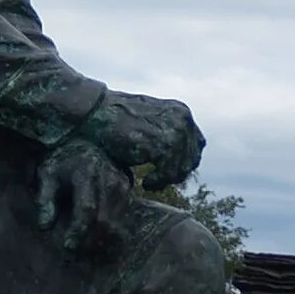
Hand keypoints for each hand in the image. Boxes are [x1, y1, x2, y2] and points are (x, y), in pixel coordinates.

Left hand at [35, 139, 133, 255]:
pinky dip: (109, 235)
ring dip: (99, 242)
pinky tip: (95, 243)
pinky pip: (122, 220)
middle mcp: (109, 180)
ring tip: (82, 251)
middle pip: (104, 221)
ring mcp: (122, 186)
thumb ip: (44, 199)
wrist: (86, 141)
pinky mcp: (128, 191)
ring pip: (115, 224)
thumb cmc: (62, 160)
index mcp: (87, 173)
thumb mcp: (47, 174)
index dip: (78, 231)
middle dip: (88, 242)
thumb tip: (44, 226)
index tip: (67, 246)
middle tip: (72, 255)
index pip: (87, 208)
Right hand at [79, 91, 203, 187]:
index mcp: (181, 112)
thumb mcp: (149, 122)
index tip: (167, 170)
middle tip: (157, 181)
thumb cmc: (117, 118)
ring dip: (166, 180)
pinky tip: (145, 183)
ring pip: (182, 168)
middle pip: (192, 159)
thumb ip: (164, 132)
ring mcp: (176, 131)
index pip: (196, 144)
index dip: (184, 161)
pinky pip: (170, 172)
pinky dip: (158, 182)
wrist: (97, 110)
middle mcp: (183, 119)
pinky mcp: (164, 144)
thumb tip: (177, 158)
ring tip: (149, 183)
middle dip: (175, 173)